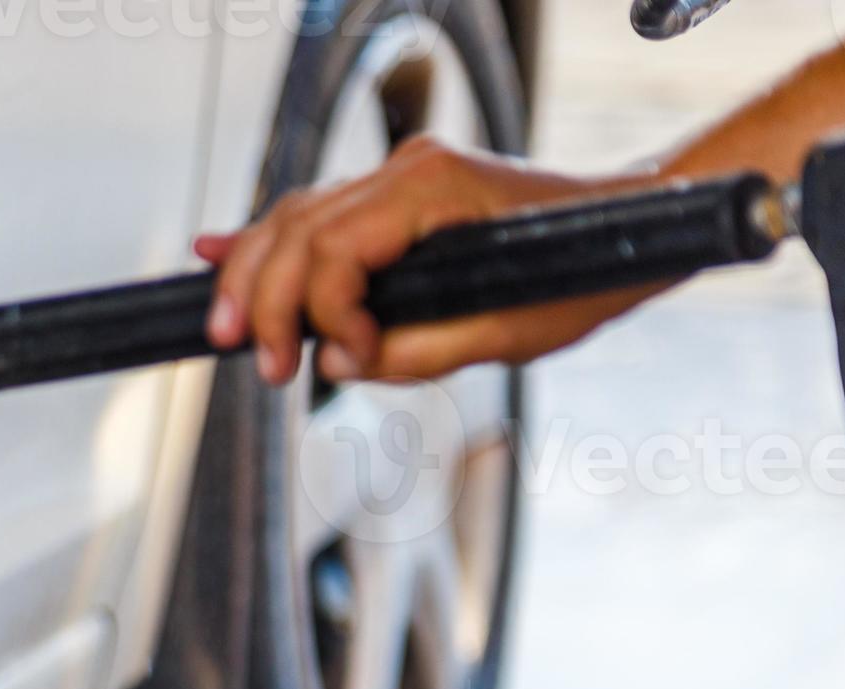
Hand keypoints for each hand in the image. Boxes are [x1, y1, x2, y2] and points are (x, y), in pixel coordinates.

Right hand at [197, 135, 659, 383]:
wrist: (625, 227)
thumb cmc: (579, 272)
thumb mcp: (504, 334)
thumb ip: (413, 352)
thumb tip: (339, 361)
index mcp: (433, 189)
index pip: (334, 252)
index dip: (322, 315)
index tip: (338, 362)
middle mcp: (406, 169)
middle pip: (295, 231)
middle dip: (264, 299)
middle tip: (257, 360)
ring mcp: (397, 176)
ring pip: (292, 219)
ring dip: (253, 276)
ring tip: (229, 330)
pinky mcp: (393, 196)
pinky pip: (313, 215)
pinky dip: (268, 244)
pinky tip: (218, 253)